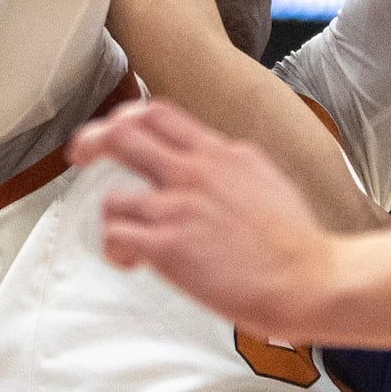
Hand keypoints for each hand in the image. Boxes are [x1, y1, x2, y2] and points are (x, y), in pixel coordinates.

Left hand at [69, 100, 339, 342]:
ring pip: (112, 197)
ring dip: (111, 219)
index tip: (114, 131)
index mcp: (222, 153)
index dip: (126, 117)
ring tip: (125, 238)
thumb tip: (213, 163)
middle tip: (81, 156)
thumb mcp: (266, 180)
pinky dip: (115, 251)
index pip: (160, 113)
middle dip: (92, 141)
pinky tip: (131, 263)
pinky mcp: (170, 246)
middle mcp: (197, 171)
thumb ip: (231, 167)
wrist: (309, 278)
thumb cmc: (295, 242)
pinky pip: (117, 238)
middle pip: (124, 133)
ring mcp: (180, 207)